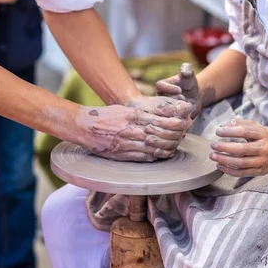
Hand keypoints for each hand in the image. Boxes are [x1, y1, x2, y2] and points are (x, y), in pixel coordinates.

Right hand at [74, 96, 191, 161]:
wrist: (84, 127)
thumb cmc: (105, 116)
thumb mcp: (123, 110)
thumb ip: (139, 113)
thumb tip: (156, 116)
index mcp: (132, 116)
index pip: (158, 120)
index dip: (172, 123)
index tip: (182, 122)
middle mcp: (131, 129)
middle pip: (159, 134)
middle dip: (173, 135)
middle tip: (183, 135)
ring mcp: (126, 143)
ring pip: (152, 147)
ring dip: (166, 147)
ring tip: (175, 146)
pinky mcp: (122, 154)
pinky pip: (142, 157)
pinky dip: (154, 155)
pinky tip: (161, 154)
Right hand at [156, 63, 200, 118]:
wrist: (194, 100)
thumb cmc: (190, 86)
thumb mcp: (190, 78)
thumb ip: (187, 71)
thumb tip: (185, 67)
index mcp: (161, 86)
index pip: (160, 85)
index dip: (169, 88)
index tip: (180, 90)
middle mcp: (159, 97)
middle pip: (162, 99)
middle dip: (175, 99)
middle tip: (184, 99)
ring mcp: (162, 108)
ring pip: (165, 110)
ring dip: (177, 109)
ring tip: (186, 107)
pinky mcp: (167, 118)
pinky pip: (170, 119)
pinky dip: (179, 118)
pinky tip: (186, 115)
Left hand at [210, 118, 267, 176]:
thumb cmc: (266, 137)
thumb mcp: (257, 127)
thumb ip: (242, 124)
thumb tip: (225, 124)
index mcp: (263, 134)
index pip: (245, 131)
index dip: (230, 131)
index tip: (218, 131)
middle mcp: (263, 148)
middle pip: (242, 149)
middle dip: (225, 147)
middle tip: (212, 145)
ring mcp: (261, 161)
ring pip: (241, 163)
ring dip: (224, 160)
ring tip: (213, 156)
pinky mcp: (259, 171)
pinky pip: (242, 173)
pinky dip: (229, 170)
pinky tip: (219, 165)